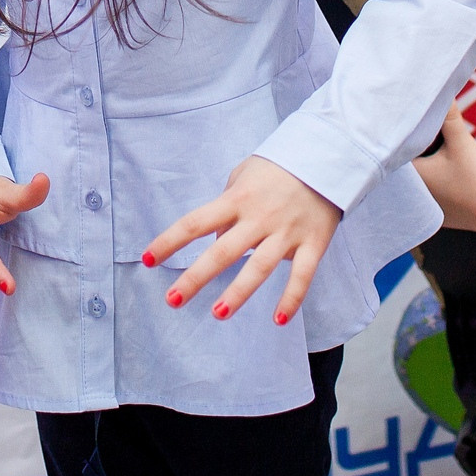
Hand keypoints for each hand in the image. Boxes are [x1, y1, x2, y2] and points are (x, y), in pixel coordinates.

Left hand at [143, 156, 342, 325]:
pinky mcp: (313, 243)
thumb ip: (227, 204)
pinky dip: (292, 298)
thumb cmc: (278, 167)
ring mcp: (286, 232)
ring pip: (259, 268)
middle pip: (222, 251)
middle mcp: (258, 218)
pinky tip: (279, 319)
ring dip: (238, 294)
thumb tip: (217, 238)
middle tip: (172, 300)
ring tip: (217, 314)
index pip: (194, 223)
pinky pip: (302, 276)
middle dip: (194, 278)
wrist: (327, 156)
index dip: (169, 241)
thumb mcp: (243, 175)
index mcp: (236, 199)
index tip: (148, 260)